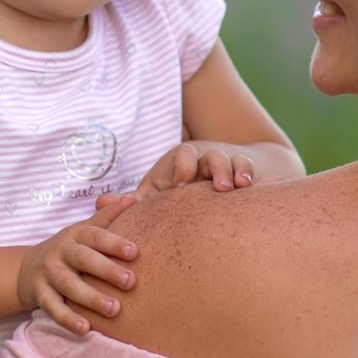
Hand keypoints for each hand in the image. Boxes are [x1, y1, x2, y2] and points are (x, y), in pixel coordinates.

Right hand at [14, 198, 139, 332]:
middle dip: (107, 270)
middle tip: (131, 282)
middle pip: (83, 259)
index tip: (135, 252)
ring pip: (69, 286)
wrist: (25, 269)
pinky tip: (85, 328)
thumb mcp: (83, 230)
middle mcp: (60, 251)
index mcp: (75, 234)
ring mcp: (47, 274)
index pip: (95, 235)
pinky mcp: (39, 295)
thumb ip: (107, 216)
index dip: (114, 243)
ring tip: (114, 310)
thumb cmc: (68, 249)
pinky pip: (53, 308)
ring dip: (91, 298)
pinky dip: (67, 319)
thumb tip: (133, 197)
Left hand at [137, 143, 257, 194]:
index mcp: (181, 163)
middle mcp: (204, 163)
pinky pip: (250, 172)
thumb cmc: (171, 193)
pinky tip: (255, 190)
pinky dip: (253, 178)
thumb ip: (133, 201)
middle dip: (216, 169)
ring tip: (239, 187)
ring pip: (235, 161)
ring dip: (238, 171)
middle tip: (218, 188)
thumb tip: (101, 203)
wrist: (203, 186)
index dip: (184, 166)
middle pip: (212, 156)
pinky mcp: (241, 179)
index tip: (181, 185)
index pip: (183, 154)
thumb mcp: (154, 195)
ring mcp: (225, 169)